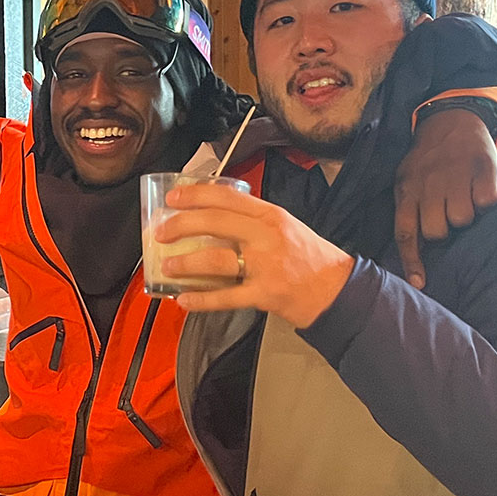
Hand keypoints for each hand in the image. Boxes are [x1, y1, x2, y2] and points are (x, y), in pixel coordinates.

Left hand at [156, 183, 354, 329]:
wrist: (336, 289)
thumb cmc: (308, 256)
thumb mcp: (284, 226)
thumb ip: (252, 220)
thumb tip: (209, 217)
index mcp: (270, 215)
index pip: (226, 197)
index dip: (194, 195)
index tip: (172, 198)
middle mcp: (266, 236)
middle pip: (214, 223)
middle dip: (181, 225)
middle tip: (160, 232)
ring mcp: (265, 266)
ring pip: (215, 260)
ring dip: (185, 263)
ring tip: (167, 266)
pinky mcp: (264, 295)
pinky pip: (226, 297)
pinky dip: (201, 300)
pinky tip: (183, 299)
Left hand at [395, 107, 496, 288]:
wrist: (451, 119)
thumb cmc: (426, 161)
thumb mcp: (406, 181)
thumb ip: (407, 211)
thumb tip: (413, 251)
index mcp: (407, 190)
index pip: (406, 232)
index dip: (412, 261)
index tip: (420, 284)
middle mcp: (429, 184)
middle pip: (438, 232)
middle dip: (444, 230)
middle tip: (448, 213)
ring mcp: (456, 175)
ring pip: (464, 219)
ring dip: (467, 215)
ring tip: (464, 198)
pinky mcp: (482, 168)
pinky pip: (487, 201)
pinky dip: (487, 199)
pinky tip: (480, 188)